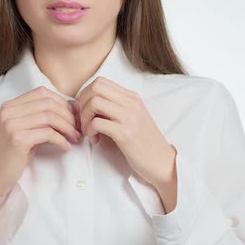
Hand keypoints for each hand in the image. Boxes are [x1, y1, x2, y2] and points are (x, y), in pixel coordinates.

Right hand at [0, 86, 81, 212]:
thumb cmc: (12, 155)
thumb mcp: (23, 130)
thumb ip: (39, 118)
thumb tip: (70, 109)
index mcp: (10, 106)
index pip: (42, 93)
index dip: (61, 102)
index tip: (73, 115)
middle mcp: (9, 111)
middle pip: (48, 103)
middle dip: (68, 115)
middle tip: (79, 128)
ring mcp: (12, 124)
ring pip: (50, 117)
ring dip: (68, 127)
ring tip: (76, 138)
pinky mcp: (18, 139)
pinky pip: (48, 133)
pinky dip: (61, 139)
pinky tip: (66, 147)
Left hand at [76, 76, 176, 193]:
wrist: (162, 162)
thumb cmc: (143, 142)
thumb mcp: (132, 117)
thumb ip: (115, 107)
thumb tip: (87, 103)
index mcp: (132, 97)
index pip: (100, 82)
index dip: (85, 95)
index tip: (85, 111)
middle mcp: (131, 103)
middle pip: (95, 87)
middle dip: (82, 104)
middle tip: (84, 121)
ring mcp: (129, 117)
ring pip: (94, 102)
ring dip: (85, 118)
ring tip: (89, 131)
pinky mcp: (125, 133)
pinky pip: (97, 123)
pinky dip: (90, 131)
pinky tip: (95, 140)